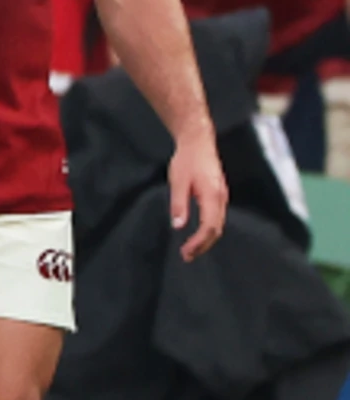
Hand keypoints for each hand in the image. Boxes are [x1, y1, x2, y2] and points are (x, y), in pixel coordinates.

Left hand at [171, 139, 230, 261]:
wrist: (199, 142)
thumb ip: (179, 203)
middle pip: (216, 230)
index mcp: (212, 196)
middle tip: (186, 257)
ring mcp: (222, 197)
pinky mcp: (219, 195)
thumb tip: (178, 226)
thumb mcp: (178, 181)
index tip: (185, 252)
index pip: (209, 227)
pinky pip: (217, 218)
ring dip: (206, 240)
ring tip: (191, 250)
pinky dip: (209, 230)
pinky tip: (198, 235)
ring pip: (218, 225)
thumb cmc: (187, 160)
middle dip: (203, 245)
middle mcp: (221, 199)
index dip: (198, 243)